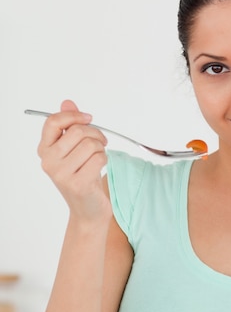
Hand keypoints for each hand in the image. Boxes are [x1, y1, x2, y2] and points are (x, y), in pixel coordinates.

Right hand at [37, 99, 111, 221]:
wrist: (88, 209)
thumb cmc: (82, 176)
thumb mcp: (74, 150)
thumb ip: (70, 126)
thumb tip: (67, 102)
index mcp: (44, 150)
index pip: (53, 122)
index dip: (73, 115)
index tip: (89, 118)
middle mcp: (49, 161)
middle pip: (78, 131)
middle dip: (96, 133)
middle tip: (101, 142)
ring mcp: (61, 174)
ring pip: (91, 145)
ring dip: (102, 149)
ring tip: (99, 158)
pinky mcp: (78, 184)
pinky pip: (100, 158)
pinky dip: (105, 160)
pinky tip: (99, 169)